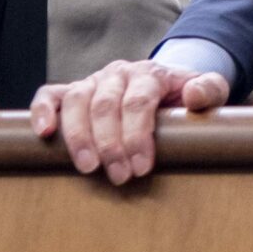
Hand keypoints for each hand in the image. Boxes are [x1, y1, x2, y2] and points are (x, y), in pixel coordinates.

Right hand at [29, 58, 229, 182]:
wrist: (165, 86)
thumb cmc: (184, 98)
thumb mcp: (209, 90)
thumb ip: (210, 90)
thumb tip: (194, 95)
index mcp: (150, 74)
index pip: (139, 101)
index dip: (138, 135)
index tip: (142, 167)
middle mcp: (118, 74)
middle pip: (106, 105)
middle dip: (111, 144)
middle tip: (119, 177)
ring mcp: (93, 81)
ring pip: (77, 101)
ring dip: (79, 136)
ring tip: (88, 168)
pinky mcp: (72, 91)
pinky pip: (50, 94)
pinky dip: (43, 111)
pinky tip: (44, 134)